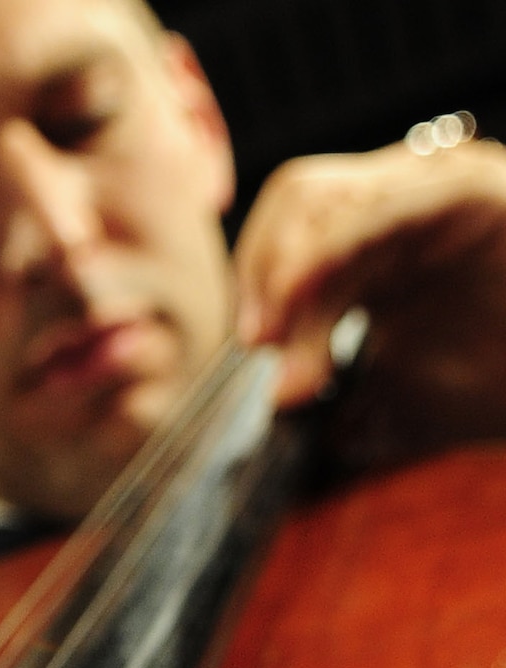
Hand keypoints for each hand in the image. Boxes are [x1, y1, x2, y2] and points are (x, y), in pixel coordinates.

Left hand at [234, 136, 505, 453]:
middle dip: (263, 274)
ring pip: (329, 200)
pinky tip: (310, 293)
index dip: (253, 278)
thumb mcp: (393, 398)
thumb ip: (337, 397)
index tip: (252, 346)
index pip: (284, 226)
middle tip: (258, 344)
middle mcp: (398, 201)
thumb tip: (275, 413)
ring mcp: (434, 189)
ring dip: (293, 275)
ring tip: (285, 342)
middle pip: (296, 201)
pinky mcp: (473, 190)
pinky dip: (339, 245)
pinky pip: (391, 201)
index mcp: (371, 239)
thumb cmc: (494, 384)